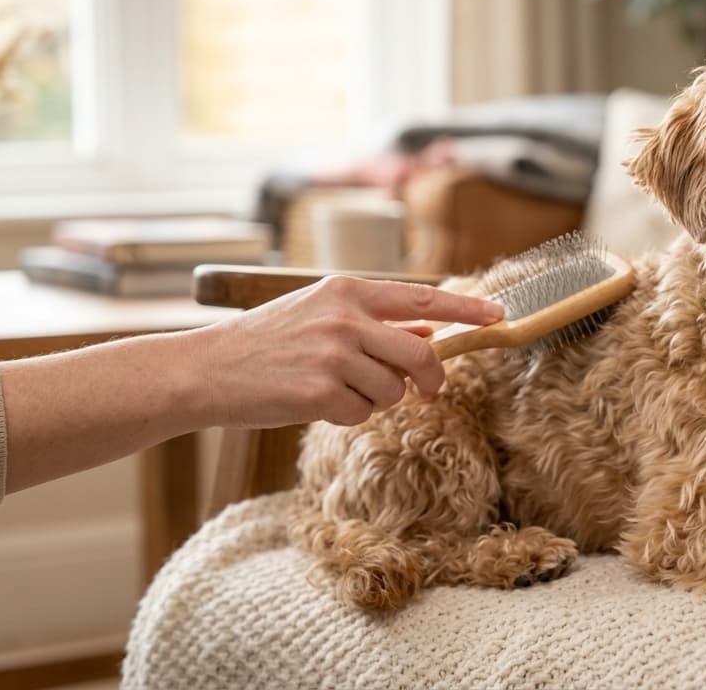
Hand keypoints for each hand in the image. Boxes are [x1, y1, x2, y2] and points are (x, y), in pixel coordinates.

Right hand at [190, 276, 502, 428]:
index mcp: (347, 290)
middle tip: (427, 390)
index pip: (423, 300)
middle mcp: (345, 317)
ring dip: (373, 399)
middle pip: (422, 355)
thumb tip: (428, 335)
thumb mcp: (319, 314)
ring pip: (393, 390)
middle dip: (430, 379)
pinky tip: (313, 401)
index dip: (466, 310)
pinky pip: (362, 414)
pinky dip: (344, 415)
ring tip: (333, 388)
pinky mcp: (321, 392)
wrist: (207, 368)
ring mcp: (334, 354)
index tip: (498, 315)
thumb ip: (373, 322)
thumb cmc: (266, 342)